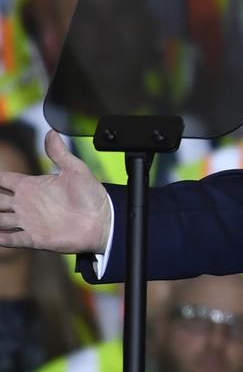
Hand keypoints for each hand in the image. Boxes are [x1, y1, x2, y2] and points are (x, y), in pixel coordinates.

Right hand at [0, 130, 111, 253]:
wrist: (104, 221)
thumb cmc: (92, 196)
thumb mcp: (76, 170)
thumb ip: (60, 153)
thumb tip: (51, 132)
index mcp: (32, 186)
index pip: (3, 180)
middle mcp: (26, 204)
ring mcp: (29, 222)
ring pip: (0, 220)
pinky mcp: (35, 238)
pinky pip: (12, 239)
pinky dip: (2, 239)